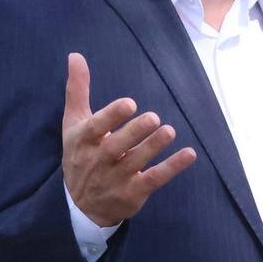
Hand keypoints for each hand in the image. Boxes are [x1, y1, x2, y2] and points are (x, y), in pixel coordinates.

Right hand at [62, 53, 195, 225]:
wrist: (80, 205)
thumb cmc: (80, 154)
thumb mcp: (73, 123)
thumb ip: (77, 90)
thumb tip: (75, 56)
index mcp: (83, 140)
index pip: (95, 128)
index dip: (112, 116)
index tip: (129, 103)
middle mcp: (97, 161)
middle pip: (116, 146)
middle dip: (134, 132)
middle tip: (153, 117)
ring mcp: (115, 179)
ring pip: (135, 163)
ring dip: (153, 147)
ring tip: (169, 131)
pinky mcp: (132, 193)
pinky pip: (153, 180)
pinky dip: (171, 168)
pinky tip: (189, 154)